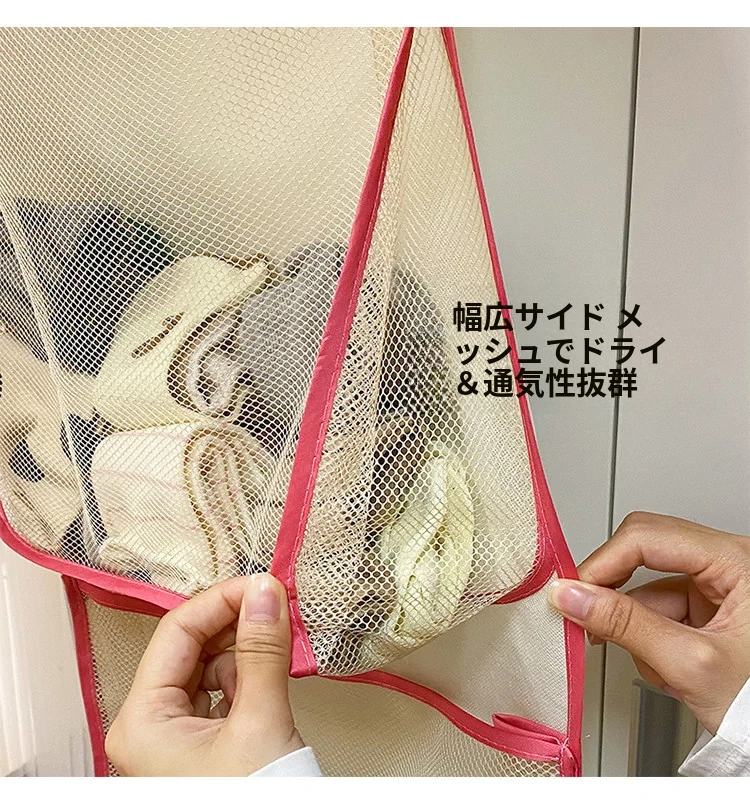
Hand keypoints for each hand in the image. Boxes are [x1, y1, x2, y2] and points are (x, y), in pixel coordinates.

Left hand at [105, 574, 304, 775]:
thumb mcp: (259, 722)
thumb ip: (262, 651)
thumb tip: (264, 594)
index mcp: (142, 720)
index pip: (177, 632)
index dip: (221, 600)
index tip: (261, 584)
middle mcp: (152, 724)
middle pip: (192, 646)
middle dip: (237, 623)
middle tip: (276, 602)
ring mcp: (178, 734)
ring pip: (211, 664)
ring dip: (248, 648)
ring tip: (280, 639)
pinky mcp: (205, 741)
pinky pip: (225, 688)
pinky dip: (252, 673)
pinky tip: (273, 669)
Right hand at [549, 511, 749, 733]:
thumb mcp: (691, 664)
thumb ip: (626, 626)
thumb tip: (572, 596)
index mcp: (736, 559)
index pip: (647, 537)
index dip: (603, 563)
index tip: (573, 592)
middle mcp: (728, 561)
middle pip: (644, 552)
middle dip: (615, 591)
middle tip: (584, 613)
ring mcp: (719, 584)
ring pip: (649, 585)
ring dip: (635, 624)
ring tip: (652, 665)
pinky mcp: (710, 607)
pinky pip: (660, 606)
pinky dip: (649, 635)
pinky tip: (663, 666)